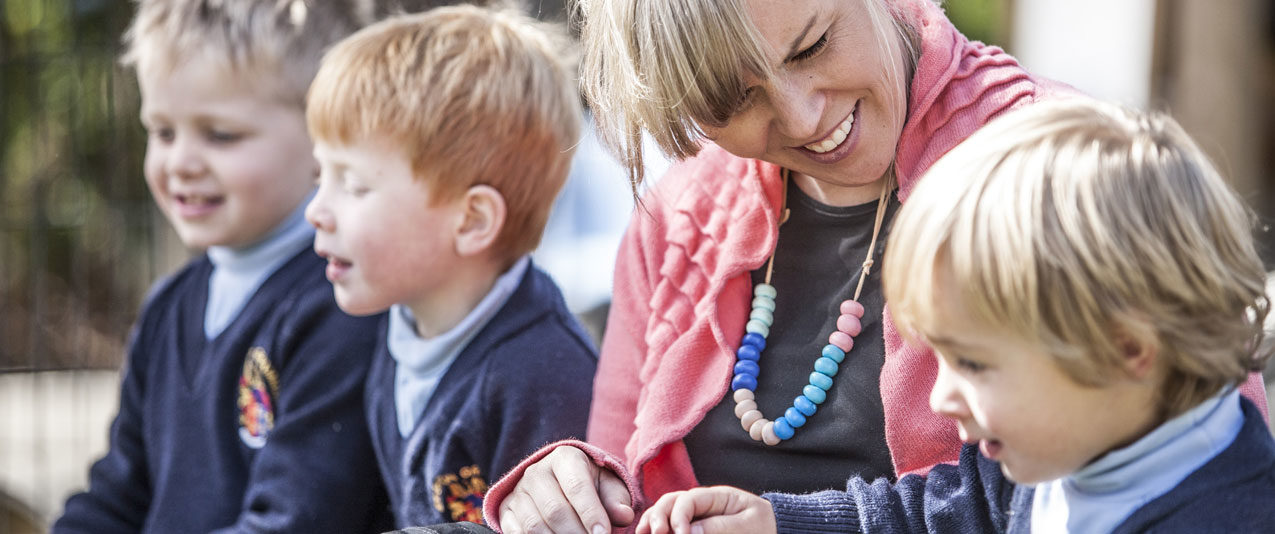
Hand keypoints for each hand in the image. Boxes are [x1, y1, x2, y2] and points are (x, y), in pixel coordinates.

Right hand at [498, 446, 633, 533]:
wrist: (559, 483)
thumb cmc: (590, 486)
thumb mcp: (607, 486)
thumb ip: (617, 499)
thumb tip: (624, 515)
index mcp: (565, 458)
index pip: (577, 487)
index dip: (591, 514)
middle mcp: (537, 472)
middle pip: (556, 510)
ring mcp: (519, 492)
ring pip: (535, 526)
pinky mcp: (507, 510)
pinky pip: (517, 533)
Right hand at [636, 486, 775, 533]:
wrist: (776, 529)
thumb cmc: (766, 527)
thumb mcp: (749, 526)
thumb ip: (721, 527)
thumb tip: (689, 531)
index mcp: (717, 496)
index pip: (688, 499)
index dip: (678, 516)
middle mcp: (702, 503)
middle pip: (671, 501)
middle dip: (659, 516)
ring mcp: (696, 515)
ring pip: (666, 512)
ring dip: (652, 521)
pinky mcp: (694, 527)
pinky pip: (671, 525)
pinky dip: (658, 528)